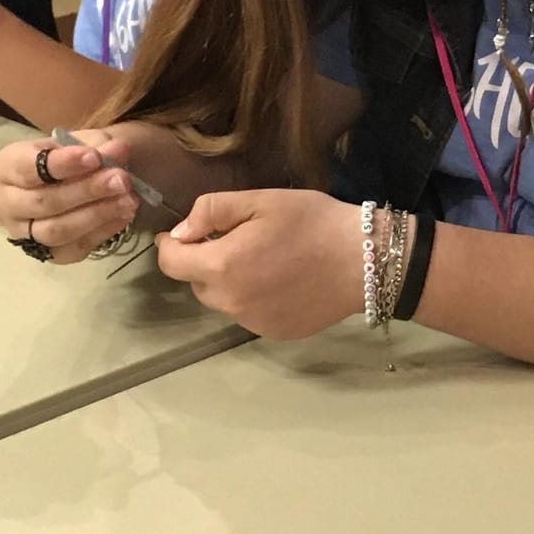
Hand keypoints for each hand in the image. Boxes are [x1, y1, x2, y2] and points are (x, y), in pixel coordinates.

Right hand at [0, 131, 142, 263]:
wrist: (74, 181)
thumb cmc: (71, 157)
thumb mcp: (82, 142)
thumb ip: (98, 146)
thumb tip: (118, 149)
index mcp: (6, 167)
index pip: (28, 168)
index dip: (61, 164)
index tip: (94, 157)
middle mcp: (6, 203)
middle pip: (44, 202)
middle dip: (86, 191)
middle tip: (120, 179)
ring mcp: (24, 233)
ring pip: (56, 231)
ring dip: (96, 215)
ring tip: (128, 199)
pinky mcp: (48, 254)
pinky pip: (74, 248)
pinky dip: (102, 232)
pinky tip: (124, 215)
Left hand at [155, 190, 363, 339]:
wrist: (363, 261)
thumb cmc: (312, 222)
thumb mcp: (260, 200)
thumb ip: (211, 211)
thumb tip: (180, 231)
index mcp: (222, 266)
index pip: (170, 264)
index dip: (169, 246)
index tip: (180, 234)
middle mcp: (231, 302)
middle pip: (196, 283)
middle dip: (204, 262)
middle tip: (236, 239)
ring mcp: (252, 323)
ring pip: (222, 300)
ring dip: (228, 282)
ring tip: (263, 259)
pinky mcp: (273, 333)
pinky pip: (247, 313)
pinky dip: (253, 298)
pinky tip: (280, 280)